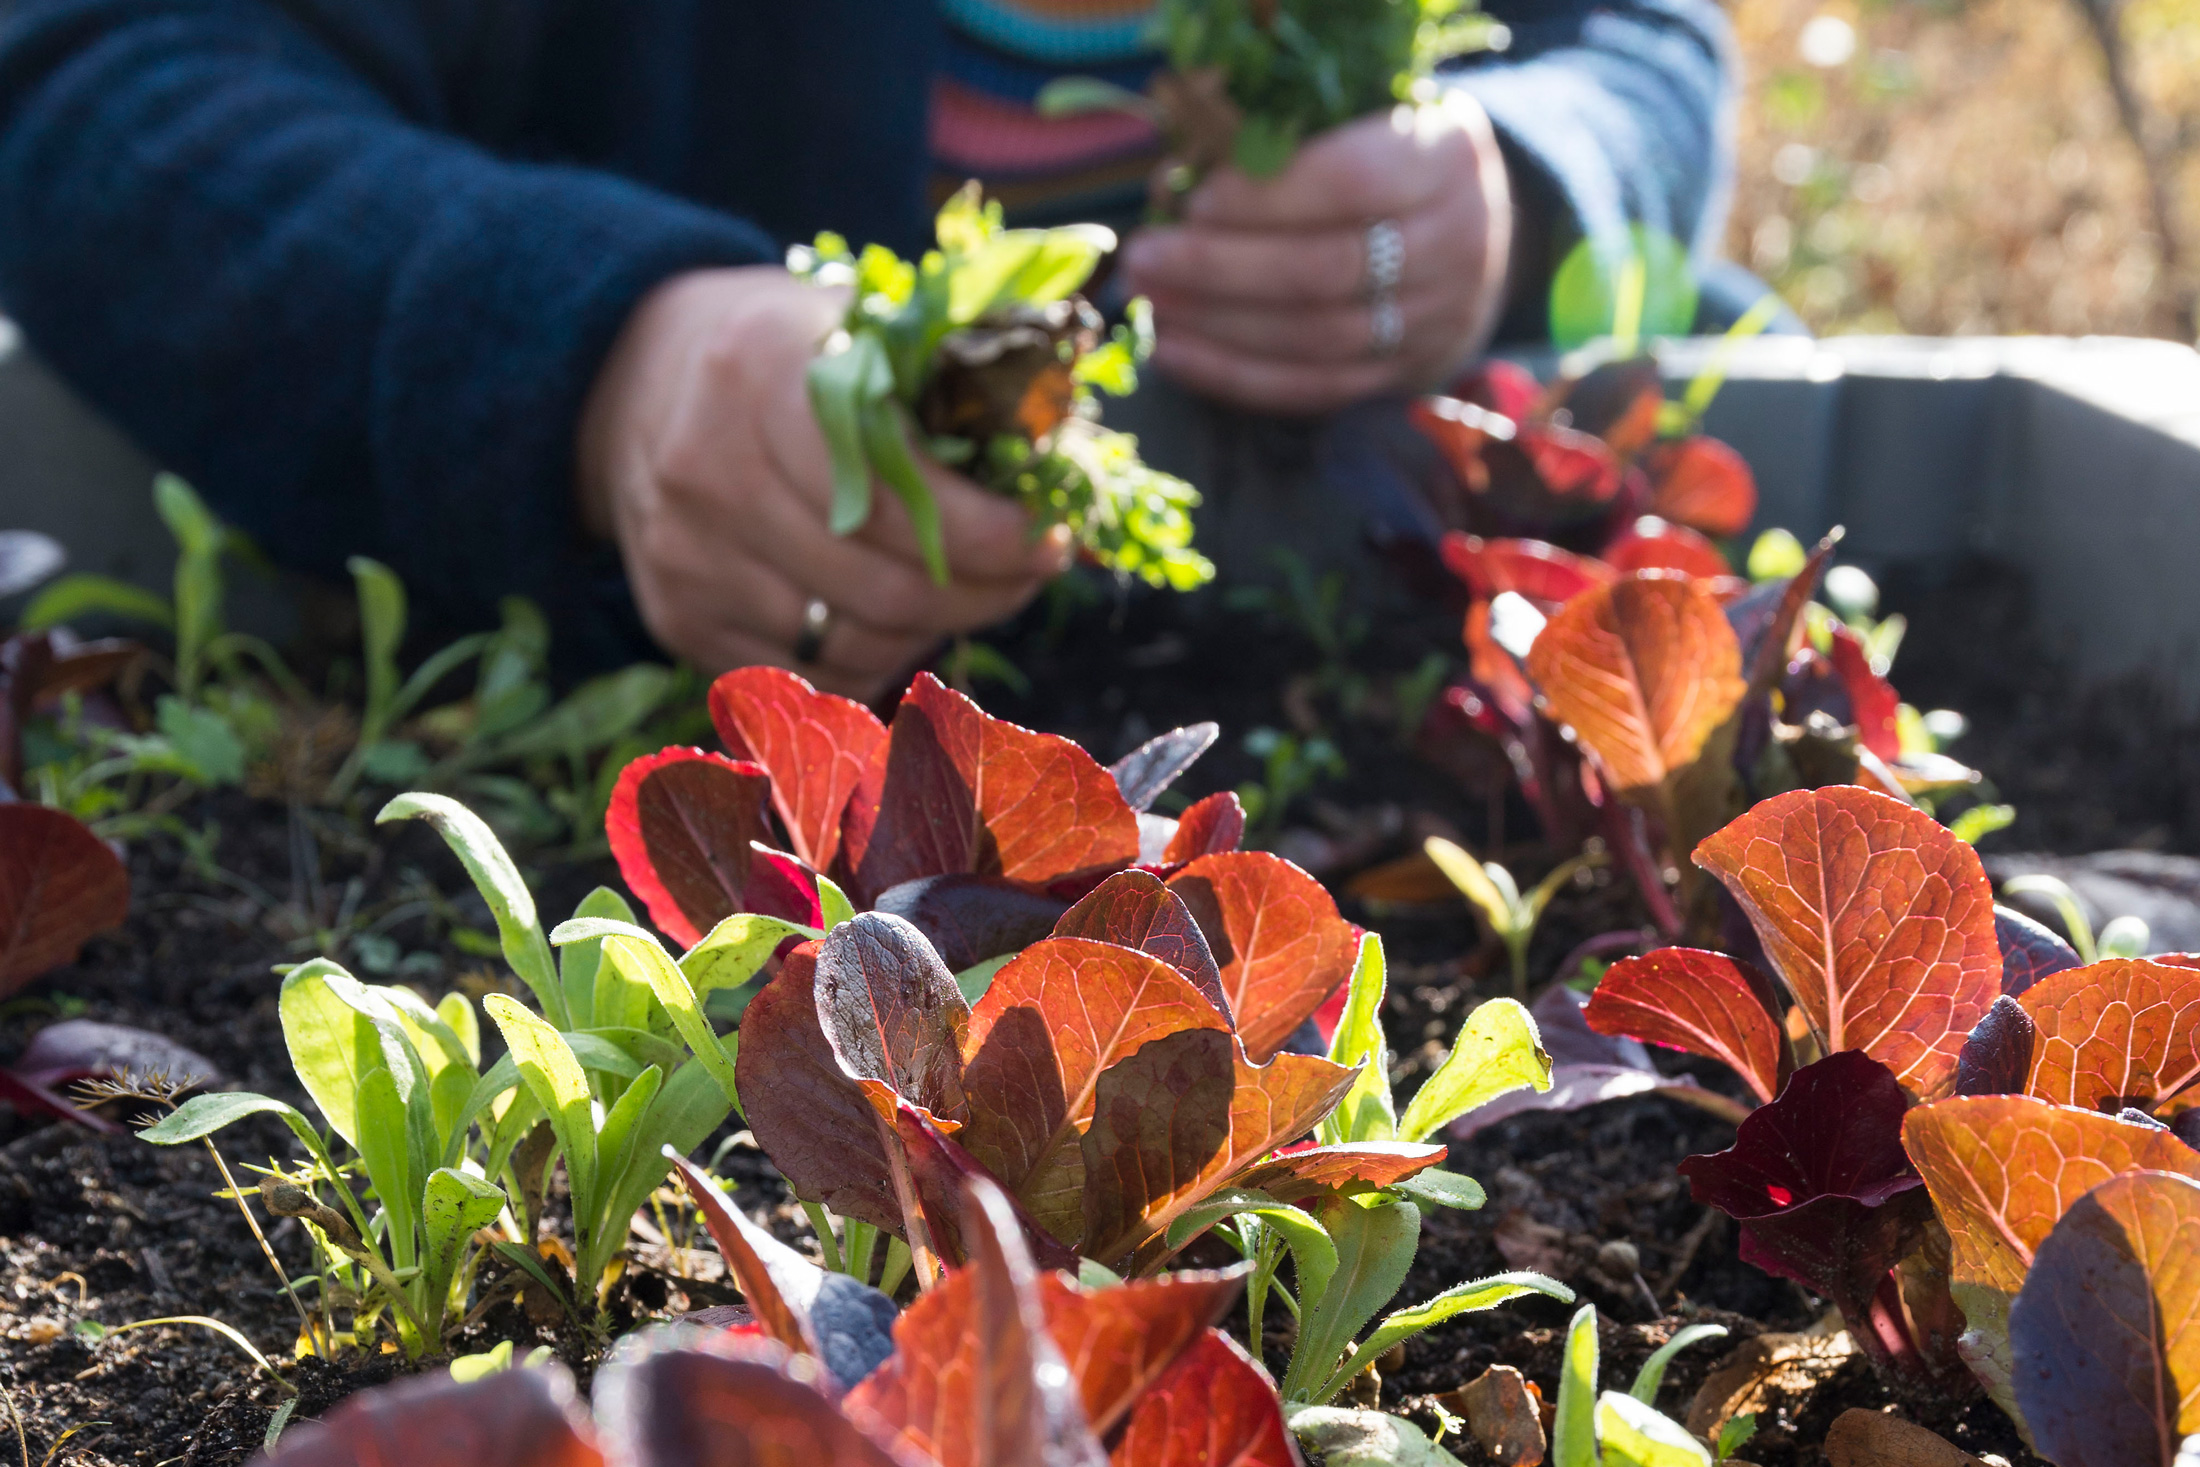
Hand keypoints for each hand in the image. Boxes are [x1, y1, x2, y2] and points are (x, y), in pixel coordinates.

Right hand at [577, 266, 1069, 699]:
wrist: (626, 381)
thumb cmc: (778, 349)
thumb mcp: (853, 319)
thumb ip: (949, 370)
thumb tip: (1071, 448)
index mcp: (759, 372)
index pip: (897, 490)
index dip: (988, 532)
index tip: (1048, 536)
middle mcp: (708, 470)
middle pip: (884, 585)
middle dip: (985, 593)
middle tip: (1032, 572)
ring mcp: (687, 554)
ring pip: (853, 643)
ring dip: (936, 631)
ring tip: (976, 592)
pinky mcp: (678, 615)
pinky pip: (809, 673)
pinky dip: (874, 659)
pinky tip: (903, 618)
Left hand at [1119, 93, 1511, 415]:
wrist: (1475, 230)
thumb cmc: (1387, 156)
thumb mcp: (1357, 118)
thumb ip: (1276, 140)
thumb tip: (1171, 185)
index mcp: (1443, 157)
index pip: (1353, 181)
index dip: (1268, 197)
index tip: (1195, 201)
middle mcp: (1455, 241)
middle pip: (1328, 269)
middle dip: (1220, 268)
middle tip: (1144, 258)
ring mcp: (1436, 317)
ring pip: (1318, 337)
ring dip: (1219, 327)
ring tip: (1150, 304)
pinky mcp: (1406, 372)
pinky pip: (1315, 388)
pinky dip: (1236, 376)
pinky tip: (1175, 354)